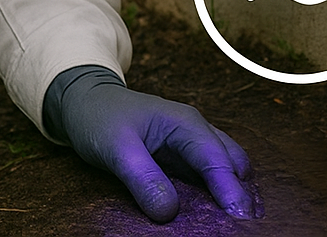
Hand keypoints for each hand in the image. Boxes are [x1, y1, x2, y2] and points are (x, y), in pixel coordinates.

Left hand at [44, 65, 258, 222]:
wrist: (85, 102)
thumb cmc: (99, 117)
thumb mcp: (116, 147)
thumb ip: (142, 177)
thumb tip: (169, 211)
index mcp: (185, 123)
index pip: (217, 160)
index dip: (230, 191)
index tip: (241, 219)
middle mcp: (196, 133)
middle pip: (233, 165)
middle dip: (240, 193)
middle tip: (241, 225)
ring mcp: (190, 147)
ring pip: (225, 171)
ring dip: (228, 194)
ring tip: (230, 224)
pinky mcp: (182, 161)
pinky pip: (206, 179)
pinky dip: (211, 196)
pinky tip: (208, 215)